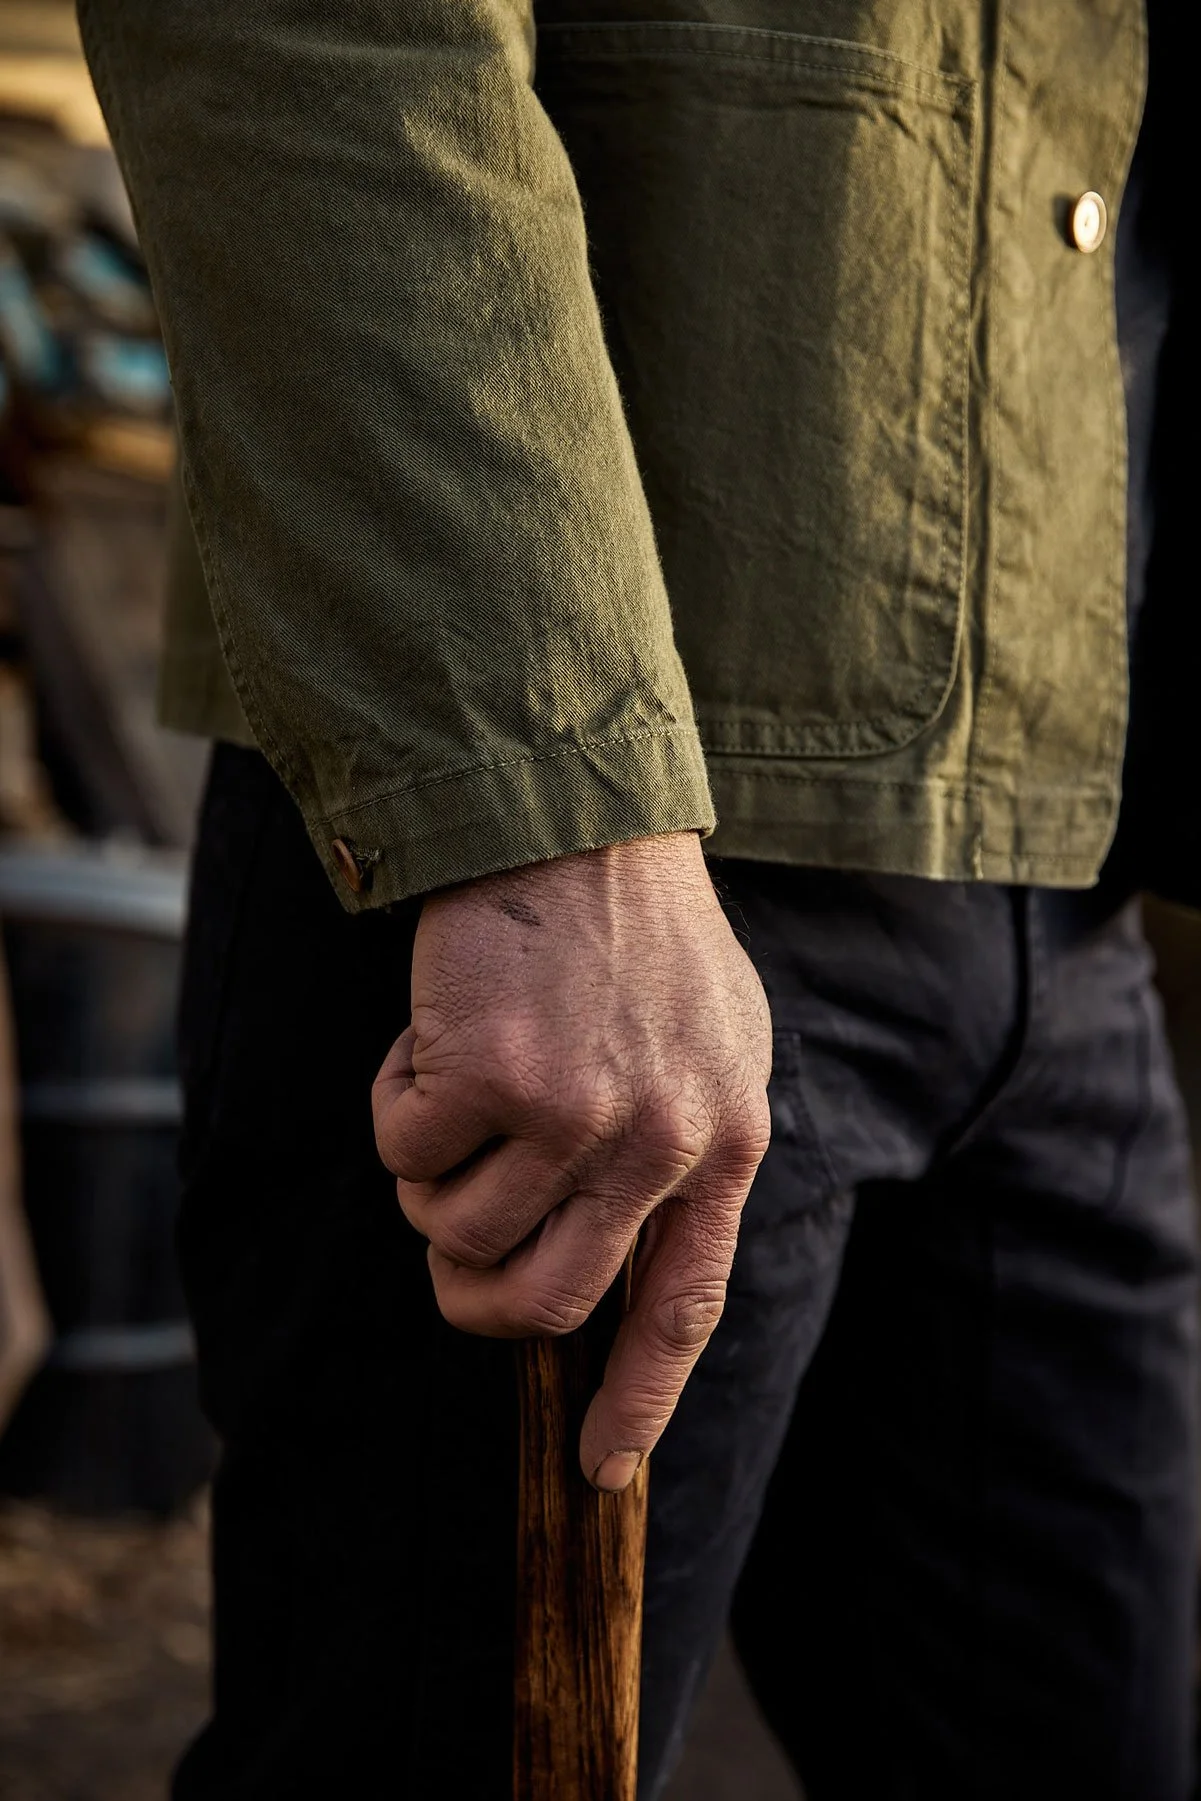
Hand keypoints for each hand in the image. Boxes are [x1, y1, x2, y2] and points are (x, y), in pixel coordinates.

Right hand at [371, 832, 771, 1489]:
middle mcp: (658, 1142)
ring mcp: (574, 1114)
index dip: (636, 1399)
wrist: (576, 817)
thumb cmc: (637, 931)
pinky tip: (434, 1034)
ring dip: (429, 1173)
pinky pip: (400, 1149)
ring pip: (452, 1228)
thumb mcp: (712, 1043)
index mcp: (724, 1141)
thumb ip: (682, 1150)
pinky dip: (395, 1102)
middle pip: (541, 1301)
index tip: (600, 1468)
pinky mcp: (490, 1077)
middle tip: (446, 1250)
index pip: (682, 1307)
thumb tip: (618, 1259)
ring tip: (458, 1085)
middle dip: (470, 1294)